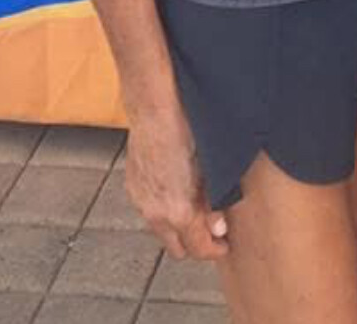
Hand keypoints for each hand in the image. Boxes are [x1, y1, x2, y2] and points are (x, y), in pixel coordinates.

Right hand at [125, 105, 227, 260]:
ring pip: (161, 230)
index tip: (223, 244)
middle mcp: (155, 212)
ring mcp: (141, 201)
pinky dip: (163, 208)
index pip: (198, 249)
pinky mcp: (133, 187)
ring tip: (195, 205)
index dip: (214, 249)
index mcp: (178, 210)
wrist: (154, 107)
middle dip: (195, 242)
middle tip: (212, 229)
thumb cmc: (185, 129)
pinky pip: (150, 210)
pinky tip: (176, 189)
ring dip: (178, 225)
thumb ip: (214, 202)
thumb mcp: (210, 167)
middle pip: (177, 248)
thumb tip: (218, 226)